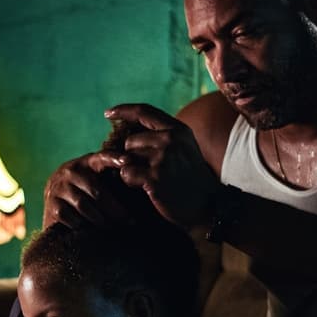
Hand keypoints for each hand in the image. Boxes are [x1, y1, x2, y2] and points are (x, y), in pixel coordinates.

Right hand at [43, 151, 130, 228]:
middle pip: (96, 190)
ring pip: (84, 205)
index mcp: (86, 163)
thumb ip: (111, 180)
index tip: (128, 161)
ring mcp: (59, 187)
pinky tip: (88, 230)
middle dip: (115, 209)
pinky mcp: (52, 204)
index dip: (114, 158)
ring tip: (112, 228)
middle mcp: (71, 171)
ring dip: (101, 220)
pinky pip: (70, 217)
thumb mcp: (96, 180)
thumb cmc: (85, 193)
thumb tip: (140, 187)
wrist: (53, 203)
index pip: (101, 157)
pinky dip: (81, 225)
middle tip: (129, 222)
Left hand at [106, 103, 220, 227]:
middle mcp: (171, 140)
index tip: (108, 113)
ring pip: (127, 157)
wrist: (208, 205)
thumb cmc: (191, 178)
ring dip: (132, 169)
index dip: (123, 111)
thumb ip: (163, 135)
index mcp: (178, 129)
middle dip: (132, 156)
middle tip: (148, 171)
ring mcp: (163, 158)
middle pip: (131, 141)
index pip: (144, 111)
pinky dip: (130, 182)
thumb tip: (131, 131)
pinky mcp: (155, 177)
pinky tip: (146, 187)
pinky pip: (126, 173)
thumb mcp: (184, 148)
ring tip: (150, 179)